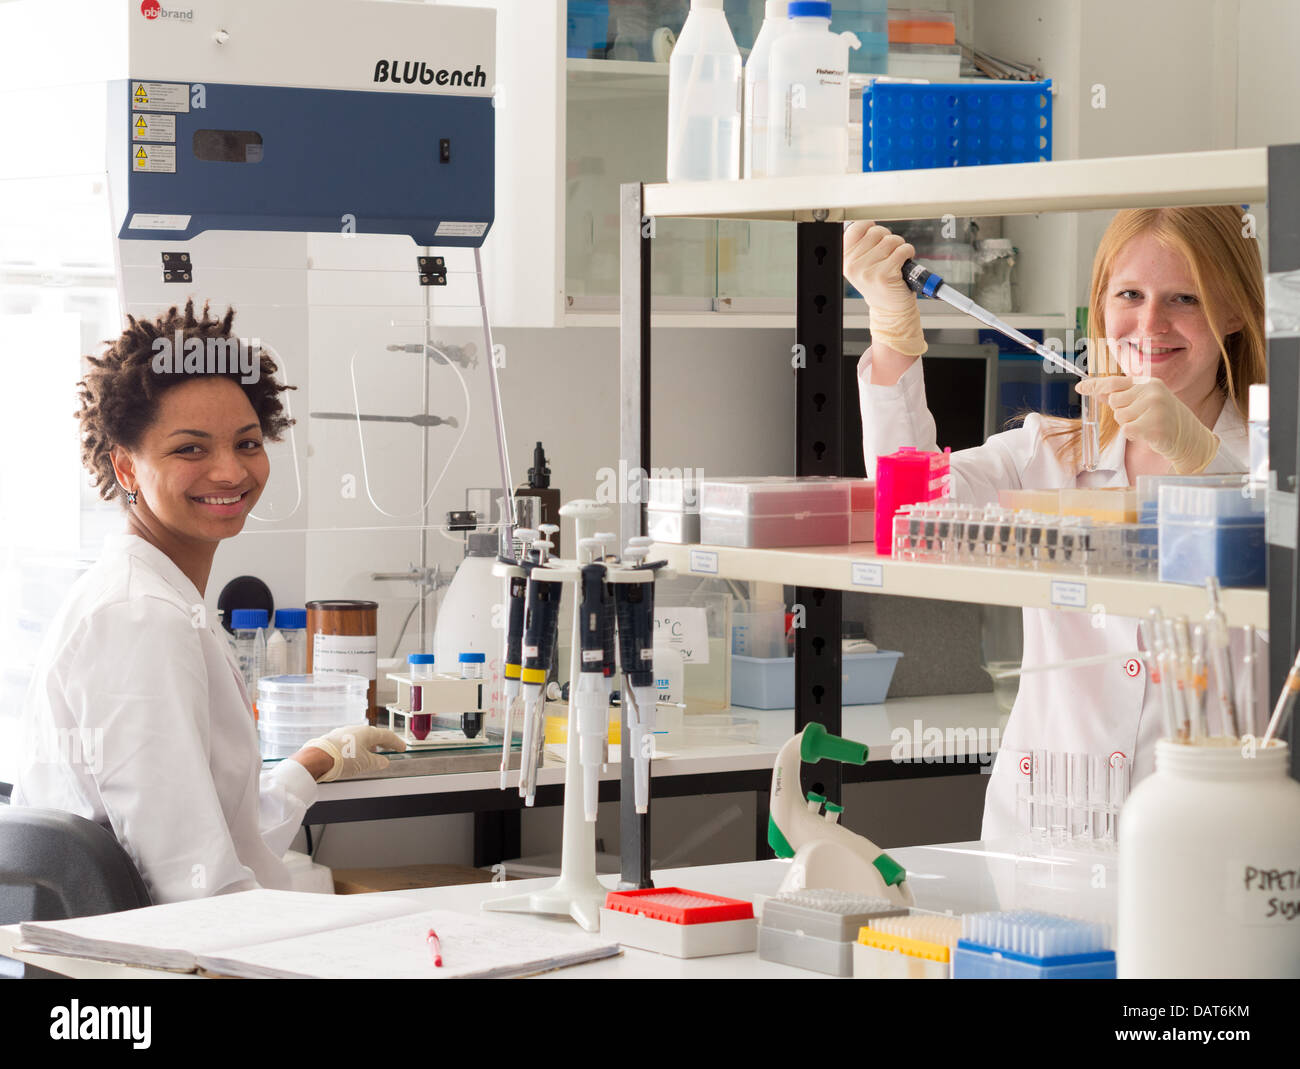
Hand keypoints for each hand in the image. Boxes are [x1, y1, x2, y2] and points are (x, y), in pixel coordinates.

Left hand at [300, 725, 406, 782]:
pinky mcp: (333, 740)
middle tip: (390, 748)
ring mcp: (343, 733)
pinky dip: (357, 748)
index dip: (396, 742)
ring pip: (360, 738)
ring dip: (369, 746)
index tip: (401, 747)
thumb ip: (378, 762)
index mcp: (367, 732)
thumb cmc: (342, 759)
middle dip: (383, 743)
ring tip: (373, 754)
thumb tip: (383, 762)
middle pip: (374, 735)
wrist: (318, 759)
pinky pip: (350, 742)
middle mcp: (355, 730)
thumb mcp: (366, 764)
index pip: (387, 735)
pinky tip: (355, 756)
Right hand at [843, 221, 926, 356]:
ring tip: (896, 261)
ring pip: (891, 240)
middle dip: (887, 239)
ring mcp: (868, 271)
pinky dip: (908, 253)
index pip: (857, 227)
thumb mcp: (862, 264)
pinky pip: (902, 250)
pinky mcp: (885, 275)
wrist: (889, 309)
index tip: (876, 239)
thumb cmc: (880, 283)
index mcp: (846, 258)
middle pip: (877, 231)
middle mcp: (853, 265)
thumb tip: (869, 223)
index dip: (871, 228)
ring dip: (899, 247)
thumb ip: (862, 243)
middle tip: (888, 254)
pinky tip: (903, 264)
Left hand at [1076, 376, 1219, 473]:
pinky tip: (1148, 433)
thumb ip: (1120, 395)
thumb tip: (1093, 389)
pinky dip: (1134, 434)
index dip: (1095, 385)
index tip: (1080, 387)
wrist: (1189, 437)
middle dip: (1122, 412)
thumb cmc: (1163, 419)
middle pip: (1114, 401)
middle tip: (1141, 417)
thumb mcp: (1144, 402)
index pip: (1115, 382)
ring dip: (1129, 424)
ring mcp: (1154, 407)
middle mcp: (1152, 391)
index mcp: (1149, 383)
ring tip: (1147, 425)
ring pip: (1120, 416)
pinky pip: (1127, 430)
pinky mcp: (1154, 425)